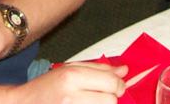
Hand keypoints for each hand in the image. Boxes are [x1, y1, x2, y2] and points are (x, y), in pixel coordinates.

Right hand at [12, 63, 126, 103]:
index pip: (111, 82)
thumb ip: (98, 69)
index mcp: (71, 77)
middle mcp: (70, 96)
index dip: (119, 85)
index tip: (117, 87)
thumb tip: (124, 70)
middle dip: (111, 99)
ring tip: (91, 102)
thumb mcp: (69, 70)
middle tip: (103, 97)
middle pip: (110, 101)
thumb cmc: (45, 88)